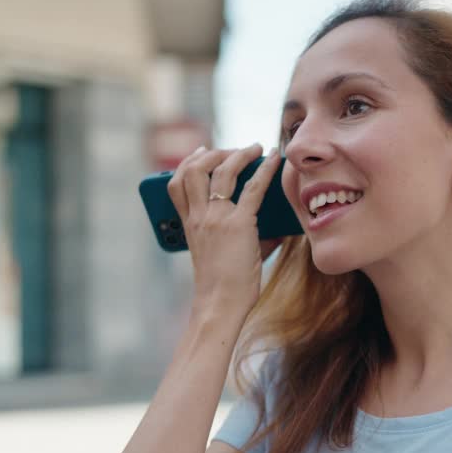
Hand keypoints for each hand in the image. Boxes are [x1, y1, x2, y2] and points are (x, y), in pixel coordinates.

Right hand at [166, 144, 282, 319]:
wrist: (221, 304)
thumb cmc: (223, 285)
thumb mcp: (220, 254)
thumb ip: (239, 235)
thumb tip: (276, 227)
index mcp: (188, 224)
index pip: (175, 184)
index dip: (187, 162)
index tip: (202, 151)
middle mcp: (198, 217)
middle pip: (193, 170)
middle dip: (213, 152)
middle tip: (233, 150)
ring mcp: (216, 219)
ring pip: (220, 171)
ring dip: (238, 154)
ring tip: (253, 148)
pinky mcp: (238, 225)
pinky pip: (253, 188)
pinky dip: (265, 169)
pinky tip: (273, 159)